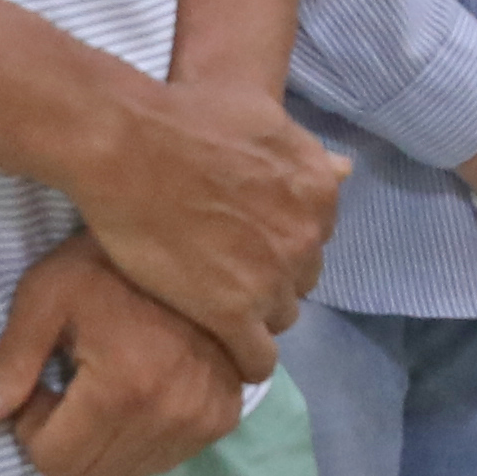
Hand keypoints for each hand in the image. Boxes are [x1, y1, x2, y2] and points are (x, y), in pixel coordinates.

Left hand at [0, 239, 249, 475]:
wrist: (194, 239)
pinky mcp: (223, 419)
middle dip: (63, 438)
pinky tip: (136, 389)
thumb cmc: (107, 262)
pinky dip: (135, 439)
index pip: (53, 460)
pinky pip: (161, 460)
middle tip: (69, 381)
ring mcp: (203, 422)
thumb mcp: (46, 296)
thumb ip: (7, 364)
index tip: (44, 378)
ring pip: (124, 474)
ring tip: (102, 383)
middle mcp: (171, 416)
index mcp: (124, 389)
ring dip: (99, 441)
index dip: (32, 425)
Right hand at [72, 73, 342, 362]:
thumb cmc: (188, 116)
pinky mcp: (233, 314)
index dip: (279, 240)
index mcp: (319, 191)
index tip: (247, 240)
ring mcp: (272, 280)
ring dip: (255, 312)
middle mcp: (306, 238)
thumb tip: (345, 170)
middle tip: (227, 269)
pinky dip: (245, 360)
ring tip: (216, 304)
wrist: (131, 146)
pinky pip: (258, 359)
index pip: (314, 236)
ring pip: (281, 316)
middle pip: (300, 278)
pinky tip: (224, 351)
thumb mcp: (264, 116)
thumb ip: (307, 154)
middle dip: (271, 276)